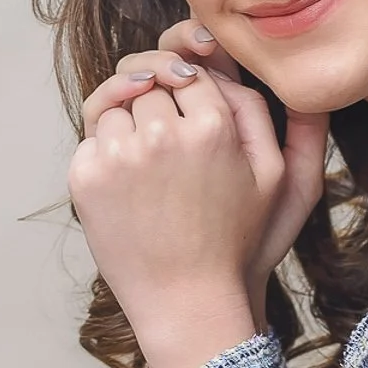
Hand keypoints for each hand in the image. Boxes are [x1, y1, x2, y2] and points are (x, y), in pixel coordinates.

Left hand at [70, 26, 327, 367]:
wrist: (188, 301)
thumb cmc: (238, 240)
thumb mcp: (280, 177)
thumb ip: (271, 113)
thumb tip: (240, 66)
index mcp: (214, 127)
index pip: (188, 71)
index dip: (187, 90)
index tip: (189, 117)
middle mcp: (164, 134)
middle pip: (149, 82)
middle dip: (158, 105)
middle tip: (172, 150)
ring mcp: (120, 155)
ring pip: (116, 104)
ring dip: (129, 123)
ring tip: (151, 168)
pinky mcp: (87, 177)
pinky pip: (90, 136)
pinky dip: (104, 150)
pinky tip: (128, 184)